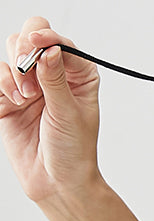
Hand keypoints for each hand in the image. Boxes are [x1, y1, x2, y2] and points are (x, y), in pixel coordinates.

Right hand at [1, 18, 101, 202]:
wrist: (57, 182)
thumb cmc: (73, 151)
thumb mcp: (69, 113)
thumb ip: (55, 79)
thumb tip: (49, 49)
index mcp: (78, 75)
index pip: (60, 42)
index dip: (47, 37)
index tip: (36, 42)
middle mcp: (54, 75)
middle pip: (31, 38)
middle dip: (25, 48)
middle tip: (26, 69)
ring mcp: (30, 85)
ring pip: (11, 53)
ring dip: (15, 71)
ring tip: (26, 97)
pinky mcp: (9, 99)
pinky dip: (3, 83)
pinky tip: (15, 102)